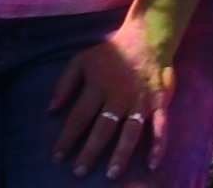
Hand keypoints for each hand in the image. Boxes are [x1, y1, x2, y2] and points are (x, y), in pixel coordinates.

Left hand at [43, 16, 171, 181]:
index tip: (57, 158)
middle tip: (79, 173)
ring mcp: (141, 99)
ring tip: (111, 174)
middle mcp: (120, 94)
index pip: (79, 116)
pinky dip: (158, 145)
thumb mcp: (80, 60)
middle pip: (103, 128)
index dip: (67, 138)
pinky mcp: (160, 102)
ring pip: (131, 131)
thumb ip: (64, 84)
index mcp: (98, 85)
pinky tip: (151, 163)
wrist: (146, 37)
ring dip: (121, 153)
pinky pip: (161, 126)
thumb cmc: (110, 53)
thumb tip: (51, 109)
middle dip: (90, 152)